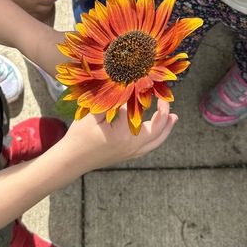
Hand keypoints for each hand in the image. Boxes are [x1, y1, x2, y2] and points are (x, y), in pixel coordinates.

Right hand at [0, 0, 56, 20]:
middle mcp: (33, 7)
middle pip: (47, 8)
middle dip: (50, 4)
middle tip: (49, 0)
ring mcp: (27, 14)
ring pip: (41, 15)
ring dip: (45, 11)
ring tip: (43, 7)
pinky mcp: (21, 17)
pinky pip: (33, 19)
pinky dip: (37, 16)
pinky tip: (34, 13)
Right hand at [62, 99, 176, 168]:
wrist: (72, 160)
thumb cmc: (80, 135)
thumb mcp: (94, 113)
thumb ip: (111, 100)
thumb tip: (126, 86)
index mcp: (125, 134)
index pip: (144, 115)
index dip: (153, 103)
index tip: (156, 90)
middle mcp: (132, 146)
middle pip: (157, 131)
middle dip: (164, 116)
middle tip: (167, 101)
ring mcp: (131, 153)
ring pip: (155, 141)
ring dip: (165, 129)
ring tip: (173, 118)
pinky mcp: (127, 156)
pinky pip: (148, 147)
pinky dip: (156, 137)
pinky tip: (157, 131)